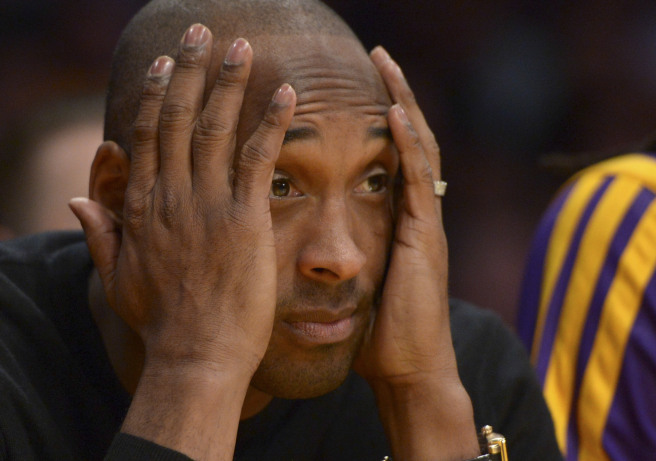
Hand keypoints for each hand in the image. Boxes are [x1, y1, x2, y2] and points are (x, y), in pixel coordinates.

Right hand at [71, 24, 295, 458]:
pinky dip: (271, 121)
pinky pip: (259, 158)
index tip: (164, 64)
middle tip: (200, 31)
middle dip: (188, 69)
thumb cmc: (161, 322)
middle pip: (176, 117)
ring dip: (228, 81)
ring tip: (241, 46)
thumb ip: (100, 234)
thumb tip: (76, 202)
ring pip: (214, 127)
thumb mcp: (118, 278)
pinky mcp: (245, 219)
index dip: (154, 93)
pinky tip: (286, 92)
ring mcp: (207, 205)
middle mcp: (171, 196)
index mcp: (142, 206)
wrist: (196, 356)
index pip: (145, 135)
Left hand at [353, 46, 478, 459]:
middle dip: (397, 93)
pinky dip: (409, 144)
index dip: (382, 115)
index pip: (394, 153)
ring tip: (387, 65)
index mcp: (399, 219)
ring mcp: (423, 222)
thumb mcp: (355, 281)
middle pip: (411, 138)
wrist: (407, 369)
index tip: (360, 83)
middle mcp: (415, 212)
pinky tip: (395, 114)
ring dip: (404, 103)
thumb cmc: (378, 332)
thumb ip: (340, 253)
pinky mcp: (424, 236)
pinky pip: (418, 180)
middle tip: (378, 54)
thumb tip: (306, 246)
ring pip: (420, 148)